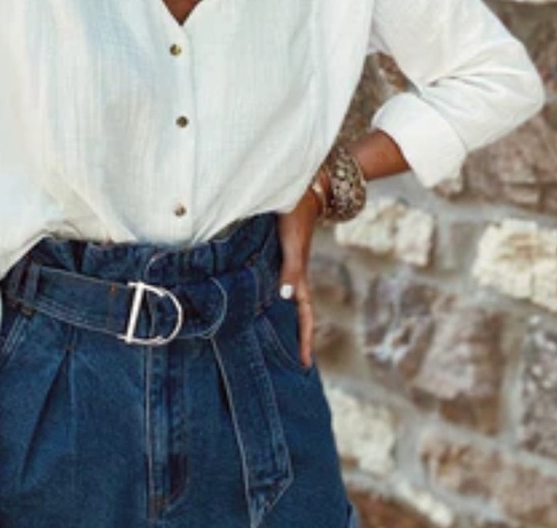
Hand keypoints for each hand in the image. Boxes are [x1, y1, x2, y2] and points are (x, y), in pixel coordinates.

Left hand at [276, 185, 322, 367]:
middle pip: (294, 314)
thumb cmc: (296, 218)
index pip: (305, 317)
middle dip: (292, 337)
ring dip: (277, 319)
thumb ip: (291, 270)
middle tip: (285, 363)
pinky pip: (271, 283)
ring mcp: (284, 266)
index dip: (305, 341)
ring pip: (281, 300)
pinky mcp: (275, 255)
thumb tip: (286, 298)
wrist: (302, 191)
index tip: (305, 365)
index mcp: (300, 278)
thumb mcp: (293, 244)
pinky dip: (265, 297)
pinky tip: (251, 302)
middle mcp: (292, 277)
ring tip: (264, 340)